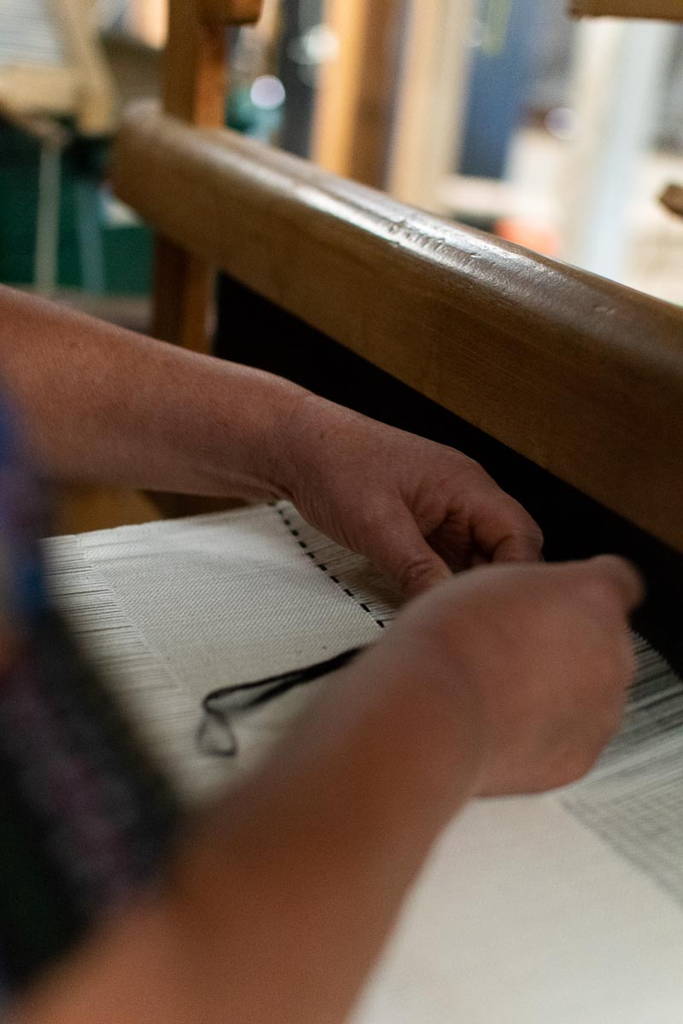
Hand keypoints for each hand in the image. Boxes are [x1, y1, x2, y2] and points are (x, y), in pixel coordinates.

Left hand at [280, 396, 542, 598]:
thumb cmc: (337, 468)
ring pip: (476, 560)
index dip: (516, 576)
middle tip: (468, 620)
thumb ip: (419, 570)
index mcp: (467, 485)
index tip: (494, 612)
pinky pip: (448, 560)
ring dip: (464, 587)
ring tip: (445, 616)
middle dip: (491, 586)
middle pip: (506, 550)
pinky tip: (425, 603)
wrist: (297, 447)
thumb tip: (447, 609)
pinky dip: (441, 581)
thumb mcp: (379, 527)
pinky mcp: (424, 526)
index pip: (520, 536)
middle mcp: (465, 497)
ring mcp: (445, 512)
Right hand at [350, 555, 642, 795]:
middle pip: (605, 640)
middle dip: (569, 643)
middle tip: (514, 647)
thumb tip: (535, 608)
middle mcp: (612, 650)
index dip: (586, 591)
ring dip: (559, 689)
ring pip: (591, 692)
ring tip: (500, 689)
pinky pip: (572, 737)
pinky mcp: (581, 755)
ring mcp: (602, 708)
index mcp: (593, 594)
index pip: (618, 581)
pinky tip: (503, 720)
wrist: (434, 709)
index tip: (566, 602)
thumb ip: (534, 593)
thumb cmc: (451, 641)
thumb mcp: (490, 581)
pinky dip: (545, 732)